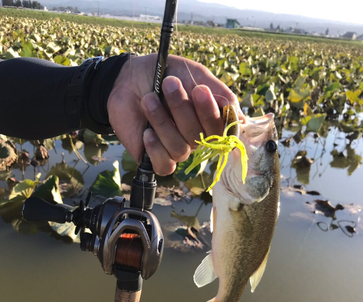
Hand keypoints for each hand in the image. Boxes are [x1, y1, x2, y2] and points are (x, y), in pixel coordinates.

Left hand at [107, 54, 240, 175]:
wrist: (126, 79)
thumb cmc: (163, 74)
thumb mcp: (193, 73)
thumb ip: (218, 92)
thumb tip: (238, 116)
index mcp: (209, 118)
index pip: (222, 128)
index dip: (212, 113)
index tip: (201, 90)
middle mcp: (196, 137)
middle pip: (199, 137)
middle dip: (183, 109)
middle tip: (169, 84)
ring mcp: (176, 148)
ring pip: (180, 149)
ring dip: (162, 122)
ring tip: (148, 99)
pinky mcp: (156, 158)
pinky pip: (166, 166)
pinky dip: (156, 149)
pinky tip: (146, 132)